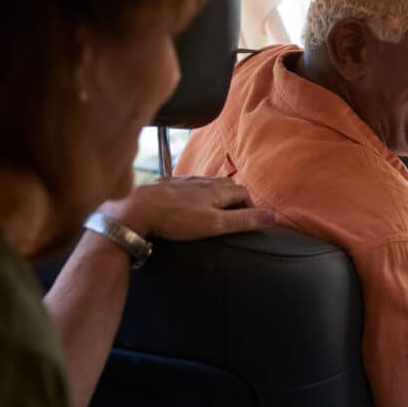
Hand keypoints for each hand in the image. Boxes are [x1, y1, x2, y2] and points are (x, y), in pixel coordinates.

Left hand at [100, 176, 274, 239]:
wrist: (135, 210)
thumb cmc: (176, 219)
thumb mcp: (215, 224)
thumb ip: (244, 221)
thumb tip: (272, 216)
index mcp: (216, 190)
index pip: (242, 193)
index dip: (250, 206)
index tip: (250, 219)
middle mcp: (200, 181)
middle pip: (225, 185)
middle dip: (234, 198)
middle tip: (235, 215)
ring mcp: (181, 182)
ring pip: (205, 184)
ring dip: (214, 194)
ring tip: (214, 208)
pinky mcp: (163, 186)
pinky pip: (184, 186)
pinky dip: (193, 193)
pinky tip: (185, 203)